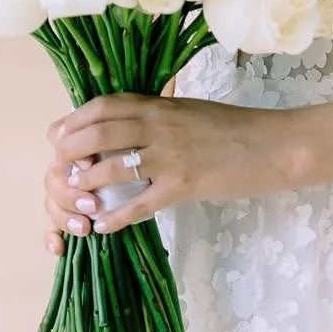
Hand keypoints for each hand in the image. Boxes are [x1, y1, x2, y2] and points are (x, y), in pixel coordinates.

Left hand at [45, 93, 305, 238]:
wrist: (273, 144)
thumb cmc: (235, 127)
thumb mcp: (190, 110)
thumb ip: (159, 115)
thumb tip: (127, 123)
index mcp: (161, 104)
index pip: (105, 105)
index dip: (75, 120)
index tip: (59, 136)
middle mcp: (161, 125)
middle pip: (100, 133)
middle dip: (70, 151)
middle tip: (59, 168)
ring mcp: (171, 156)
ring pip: (113, 168)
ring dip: (87, 185)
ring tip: (76, 198)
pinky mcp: (184, 185)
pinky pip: (140, 204)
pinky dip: (116, 217)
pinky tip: (102, 227)